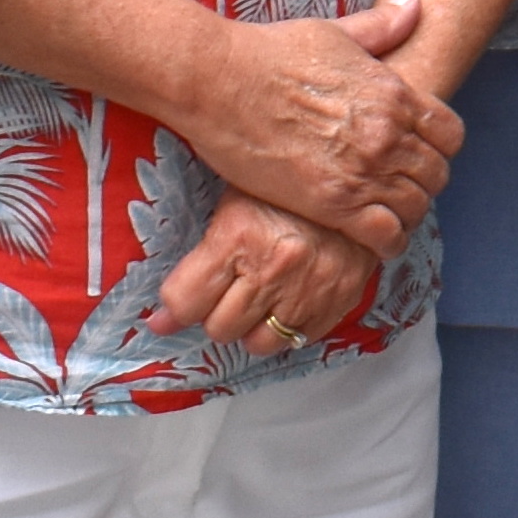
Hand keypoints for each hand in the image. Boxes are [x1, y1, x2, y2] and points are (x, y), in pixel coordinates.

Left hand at [148, 190, 383, 351]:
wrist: (359, 175)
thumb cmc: (289, 185)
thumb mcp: (235, 199)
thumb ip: (198, 257)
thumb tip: (159, 317)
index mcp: (238, 236)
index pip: (184, 302)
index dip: (174, 307)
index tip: (170, 312)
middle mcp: (272, 268)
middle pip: (219, 327)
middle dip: (217, 312)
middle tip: (228, 289)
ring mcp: (308, 289)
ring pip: (258, 342)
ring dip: (253, 326)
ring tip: (259, 298)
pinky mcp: (338, 301)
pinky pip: (298, 340)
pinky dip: (289, 327)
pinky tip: (289, 300)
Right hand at [170, 6, 465, 255]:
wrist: (219, 82)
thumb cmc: (270, 52)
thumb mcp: (335, 32)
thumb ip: (382, 25)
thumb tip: (416, 2)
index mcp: (394, 93)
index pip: (451, 134)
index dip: (439, 147)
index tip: (418, 153)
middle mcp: (389, 133)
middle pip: (437, 174)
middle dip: (423, 182)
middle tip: (399, 188)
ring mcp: (364, 170)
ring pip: (417, 207)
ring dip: (405, 213)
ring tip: (385, 214)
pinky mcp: (334, 203)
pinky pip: (385, 235)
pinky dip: (386, 242)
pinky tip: (371, 237)